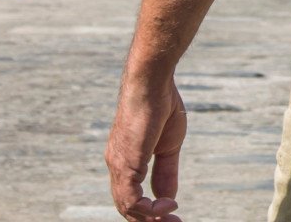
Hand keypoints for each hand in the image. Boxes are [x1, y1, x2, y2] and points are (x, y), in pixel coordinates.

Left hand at [106, 71, 187, 220]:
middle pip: (127, 207)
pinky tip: (168, 204)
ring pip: (127, 207)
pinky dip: (147, 208)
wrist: (151, 83)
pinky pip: (129, 199)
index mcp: (125, 162)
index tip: (174, 212)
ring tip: (172, 216)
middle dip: (151, 220)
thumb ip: (165, 172)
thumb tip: (168, 197)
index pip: (131, 197)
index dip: (151, 210)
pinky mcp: (124, 164)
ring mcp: (118, 166)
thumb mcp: (168, 146)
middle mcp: (117, 166)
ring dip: (151, 217)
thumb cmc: (160, 106)